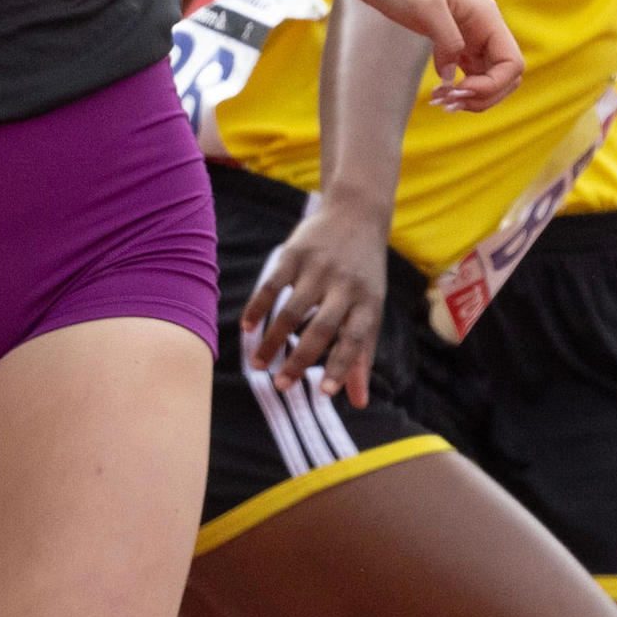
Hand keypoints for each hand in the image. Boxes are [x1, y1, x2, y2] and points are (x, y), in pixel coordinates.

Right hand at [243, 191, 392, 408]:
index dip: (341, 367)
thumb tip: (359, 402)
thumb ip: (362, 356)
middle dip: (300, 360)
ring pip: (292, 310)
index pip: (355, 339)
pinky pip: (272, 284)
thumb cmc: (364, 275)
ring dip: (272, 340)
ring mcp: (319, 268)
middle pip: (321, 328)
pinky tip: (246, 328)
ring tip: (258, 365)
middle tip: (282, 386)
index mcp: (368, 302)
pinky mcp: (295, 253)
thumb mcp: (370, 309)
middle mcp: (345, 286)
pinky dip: (257, 307)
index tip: (324, 393)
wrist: (357, 214)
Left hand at [339, 0, 521, 109]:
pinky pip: (468, 77)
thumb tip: (452, 77)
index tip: (459, 90)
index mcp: (486, 17)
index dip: (493, 85)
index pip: (512, 64)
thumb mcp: (426, 5)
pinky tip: (437, 94)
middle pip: (506, 78)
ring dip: (471, 98)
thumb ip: (446, 40)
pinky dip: (457, 91)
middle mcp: (484, 29)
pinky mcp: (452, 46)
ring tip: (440, 101)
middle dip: (483, 96)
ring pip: (488, 81)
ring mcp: (470, 39)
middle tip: (449, 102)